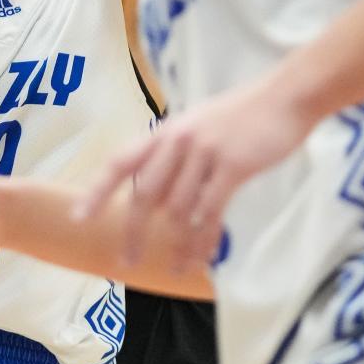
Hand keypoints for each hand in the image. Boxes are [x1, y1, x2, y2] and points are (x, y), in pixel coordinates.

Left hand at [75, 74, 312, 271]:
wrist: (283, 97)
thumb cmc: (242, 113)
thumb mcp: (199, 123)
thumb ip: (176, 151)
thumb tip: (155, 189)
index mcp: (167, 130)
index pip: (122, 161)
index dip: (98, 190)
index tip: (80, 217)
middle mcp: (179, 140)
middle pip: (146, 195)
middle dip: (133, 232)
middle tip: (126, 261)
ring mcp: (205, 152)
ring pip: (178, 209)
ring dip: (174, 244)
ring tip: (174, 265)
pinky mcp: (232, 166)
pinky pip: (209, 213)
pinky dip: (201, 241)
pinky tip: (199, 259)